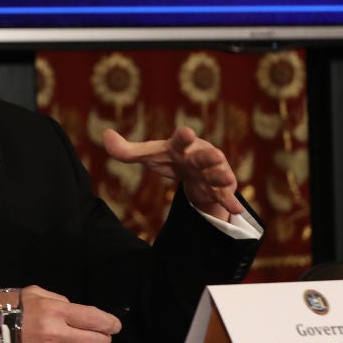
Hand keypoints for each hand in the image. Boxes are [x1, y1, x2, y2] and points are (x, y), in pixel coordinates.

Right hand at [19, 285, 121, 342]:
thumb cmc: (11, 308)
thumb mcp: (36, 293)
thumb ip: (58, 299)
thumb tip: (73, 308)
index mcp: (55, 310)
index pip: (91, 318)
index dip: (108, 322)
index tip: (116, 323)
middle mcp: (55, 331)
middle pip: (92, 340)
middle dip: (105, 337)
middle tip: (109, 334)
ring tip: (96, 341)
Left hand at [102, 126, 242, 220]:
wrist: (195, 169)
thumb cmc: (170, 158)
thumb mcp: (149, 154)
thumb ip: (127, 150)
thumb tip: (105, 136)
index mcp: (181, 147)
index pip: (179, 140)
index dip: (182, 137)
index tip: (186, 132)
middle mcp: (199, 156)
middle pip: (202, 157)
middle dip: (209, 157)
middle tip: (217, 154)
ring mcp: (210, 172)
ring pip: (216, 175)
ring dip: (222, 177)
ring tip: (229, 180)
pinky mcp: (217, 189)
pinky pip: (223, 197)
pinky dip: (230, 202)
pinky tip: (237, 210)